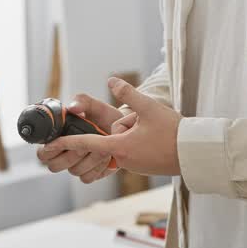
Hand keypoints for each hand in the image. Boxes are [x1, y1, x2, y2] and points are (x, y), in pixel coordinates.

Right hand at [35, 93, 123, 183]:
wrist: (124, 129)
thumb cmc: (105, 116)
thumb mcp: (94, 105)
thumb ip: (81, 101)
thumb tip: (71, 107)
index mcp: (59, 138)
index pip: (42, 153)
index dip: (48, 150)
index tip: (62, 140)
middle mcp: (65, 154)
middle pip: (54, 166)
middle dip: (71, 154)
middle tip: (86, 142)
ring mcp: (77, 166)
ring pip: (73, 171)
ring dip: (89, 158)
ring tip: (102, 145)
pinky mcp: (90, 174)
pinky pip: (87, 177)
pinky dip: (97, 167)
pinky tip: (106, 155)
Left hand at [43, 77, 182, 176]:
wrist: (195, 152)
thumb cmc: (173, 131)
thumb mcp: (149, 107)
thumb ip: (128, 93)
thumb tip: (112, 80)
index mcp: (121, 147)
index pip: (88, 144)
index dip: (68, 143)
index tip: (51, 145)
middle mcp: (125, 160)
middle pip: (113, 135)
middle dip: (126, 124)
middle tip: (147, 124)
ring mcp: (135, 166)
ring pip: (124, 141)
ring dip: (135, 131)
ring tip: (155, 130)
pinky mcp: (144, 167)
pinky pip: (134, 148)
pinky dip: (141, 139)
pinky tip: (157, 137)